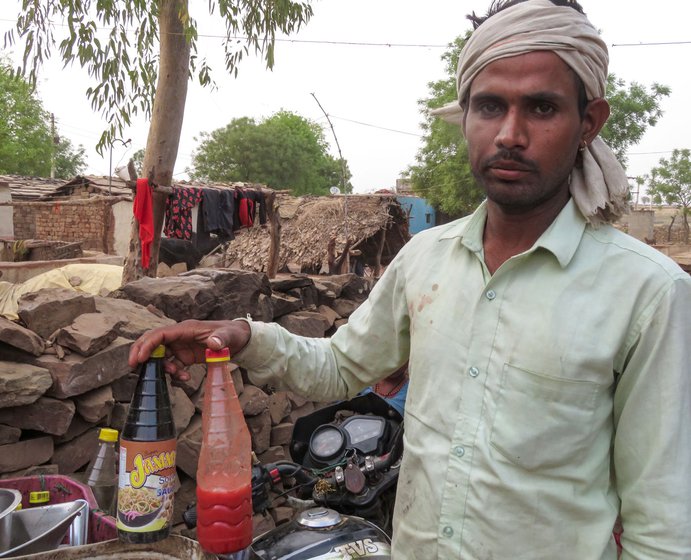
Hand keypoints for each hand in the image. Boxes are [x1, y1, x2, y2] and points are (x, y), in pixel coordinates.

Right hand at [127, 319, 251, 379]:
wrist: (238, 340)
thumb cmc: (232, 333)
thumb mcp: (229, 336)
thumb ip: (221, 338)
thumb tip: (214, 343)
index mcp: (186, 328)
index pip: (160, 334)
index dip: (147, 344)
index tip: (139, 359)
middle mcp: (179, 336)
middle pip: (153, 342)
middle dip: (141, 352)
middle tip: (133, 367)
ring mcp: (181, 346)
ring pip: (161, 355)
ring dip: (163, 367)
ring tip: (177, 375)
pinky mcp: (185, 356)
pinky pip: (172, 365)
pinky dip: (174, 373)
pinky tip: (185, 378)